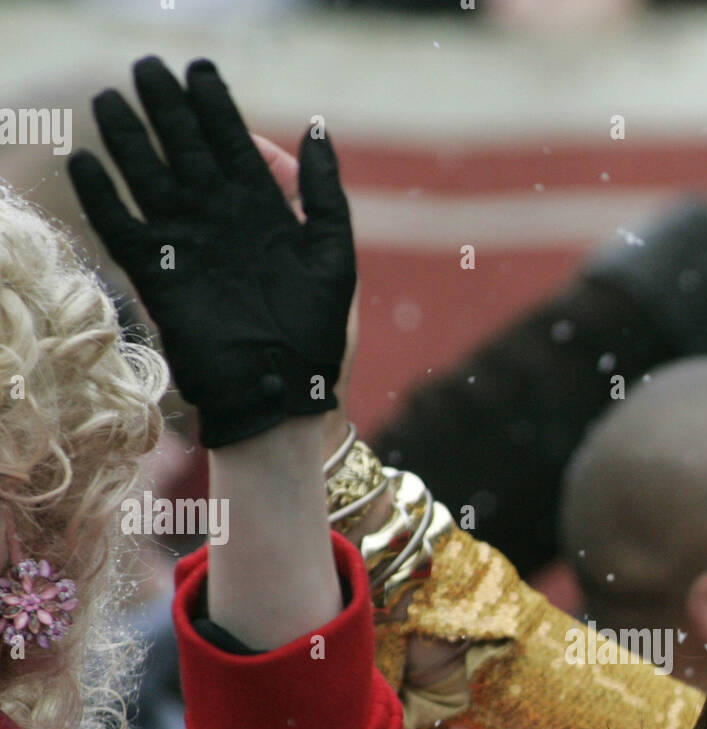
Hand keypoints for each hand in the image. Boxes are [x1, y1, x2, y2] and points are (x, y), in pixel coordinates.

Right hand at [68, 56, 355, 449]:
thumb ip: (323, 194)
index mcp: (262, 212)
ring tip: (110, 101)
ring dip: (128, 141)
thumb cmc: (317, 334)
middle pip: (185, 151)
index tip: (200, 71)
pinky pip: (122, 230)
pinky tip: (86, 165)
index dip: (216, 107)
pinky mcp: (159, 277)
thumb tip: (316, 130)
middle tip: (147, 68)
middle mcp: (220, 222)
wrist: (282, 394)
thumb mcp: (333, 257)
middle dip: (167, 109)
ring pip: (150, 180)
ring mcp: (187, 246)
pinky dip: (102, 199)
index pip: (234, 144)